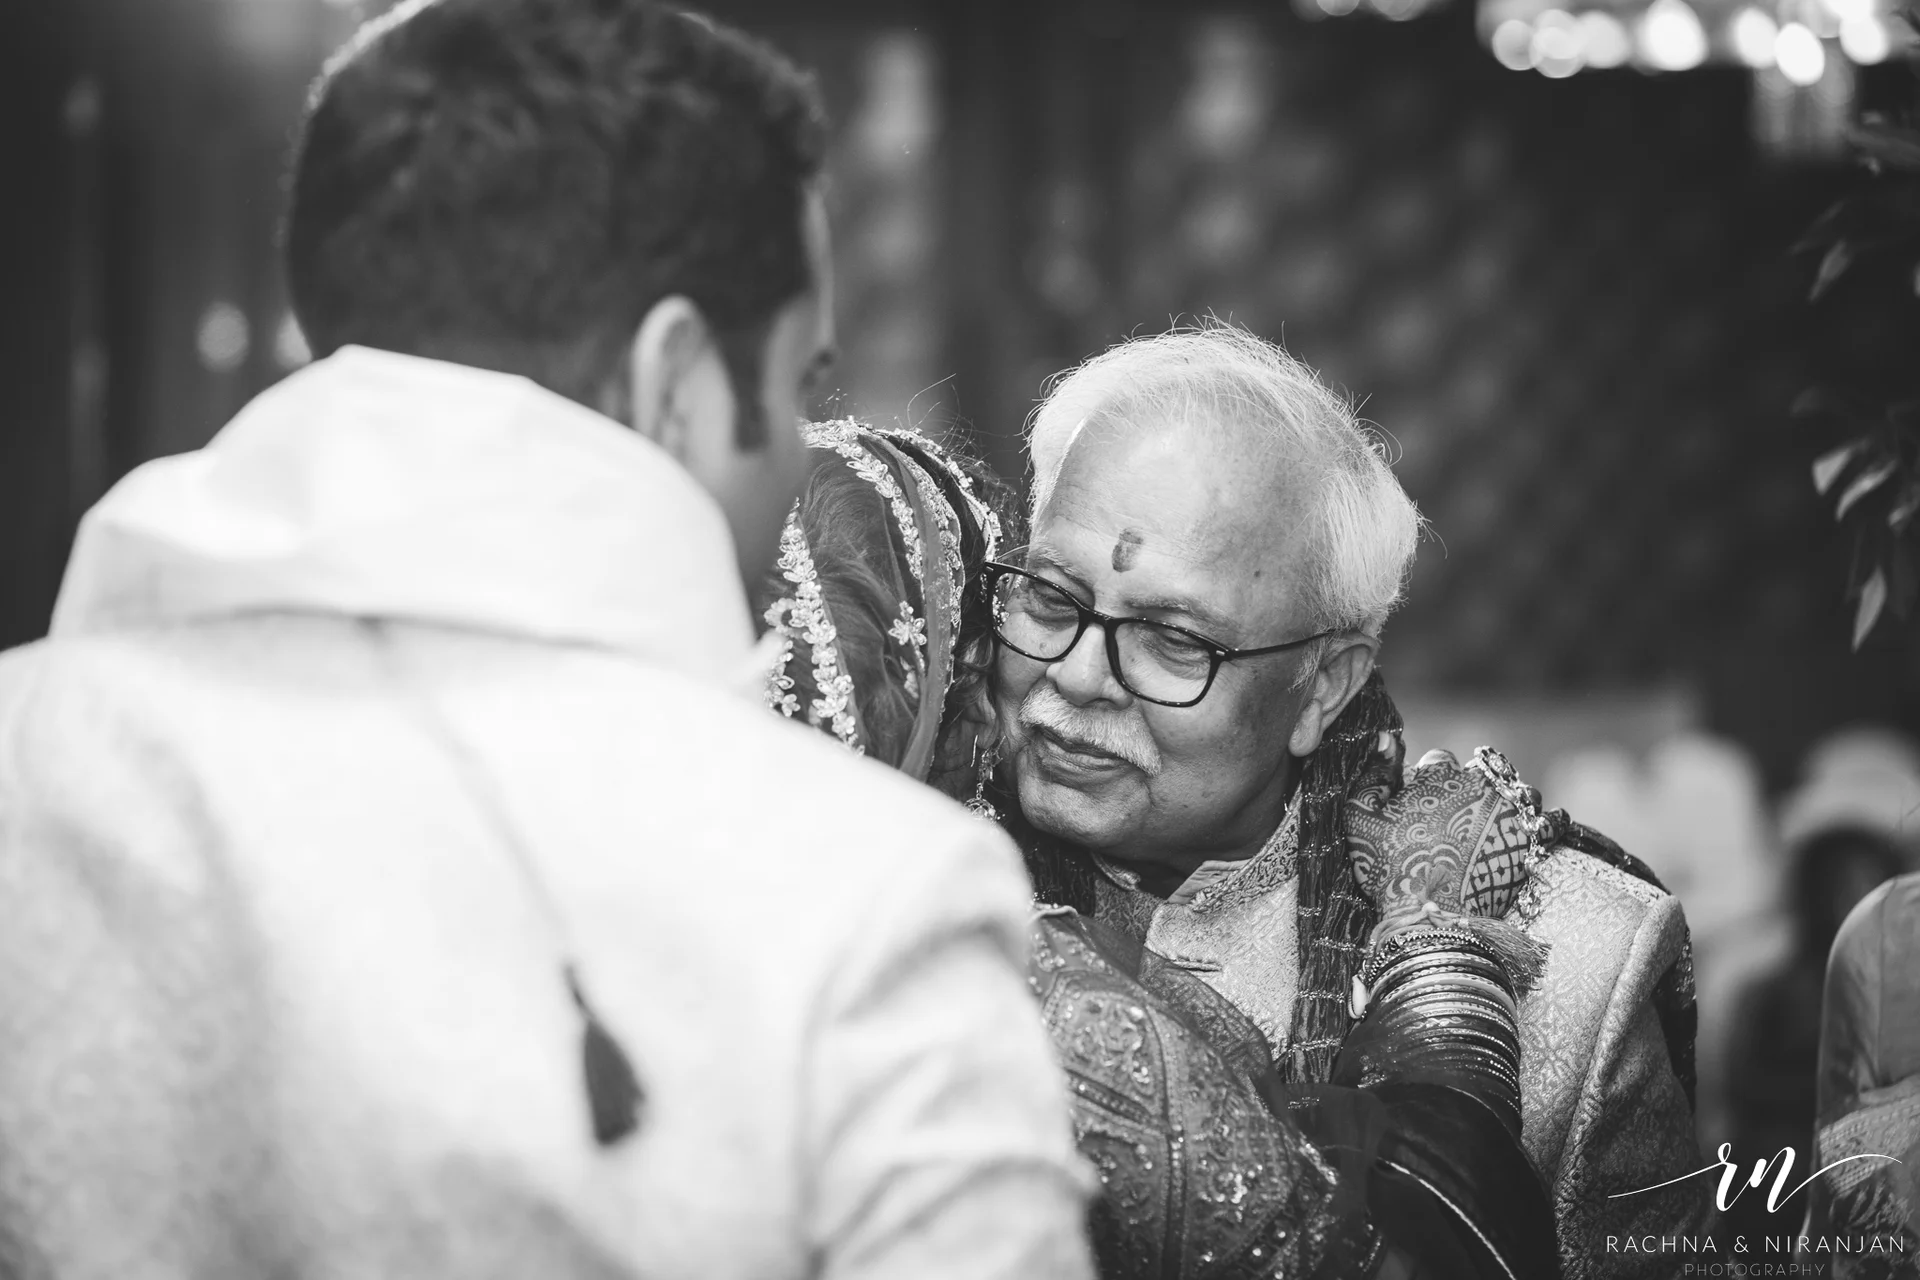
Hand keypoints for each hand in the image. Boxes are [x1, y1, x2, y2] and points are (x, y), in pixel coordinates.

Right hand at [1345, 736, 1542, 940]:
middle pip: (1480, 775)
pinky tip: (1532, 832)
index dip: (1430, 781)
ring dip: (1509, 802)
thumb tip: (1386, 736)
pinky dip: (1544, 823)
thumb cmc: (1389, 866)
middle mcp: (1479, 782)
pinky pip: (1551, 821)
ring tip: (1495, 825)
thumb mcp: (1362, 815)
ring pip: (1518, 792)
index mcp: (1439, 772)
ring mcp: (1509, 810)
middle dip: (1471, 791)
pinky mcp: (1531, 840)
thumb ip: (1374, 771)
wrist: (1429, 914)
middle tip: (1457, 822)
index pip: (1439, 761)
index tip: (1424, 804)